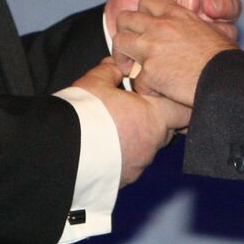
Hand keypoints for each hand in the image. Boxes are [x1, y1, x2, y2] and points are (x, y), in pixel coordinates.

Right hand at [72, 58, 189, 185]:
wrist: (61, 150)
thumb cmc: (83, 113)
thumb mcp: (96, 81)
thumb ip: (111, 70)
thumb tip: (116, 65)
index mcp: (153, 116)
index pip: (182, 110)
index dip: (175, 100)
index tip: (166, 94)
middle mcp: (152, 143)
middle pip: (168, 129)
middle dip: (157, 118)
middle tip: (139, 108)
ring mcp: (140, 163)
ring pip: (150, 146)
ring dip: (141, 136)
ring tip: (119, 128)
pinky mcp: (127, 178)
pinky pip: (134, 162)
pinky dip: (127, 153)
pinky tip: (110, 147)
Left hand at [113, 0, 238, 107]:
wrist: (223, 79)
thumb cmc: (224, 58)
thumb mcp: (210, 31)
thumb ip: (192, 26)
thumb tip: (191, 30)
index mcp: (176, 15)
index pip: (147, 1)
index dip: (143, 12)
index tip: (147, 24)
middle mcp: (160, 27)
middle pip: (125, 18)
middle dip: (126, 31)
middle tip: (132, 46)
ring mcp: (151, 49)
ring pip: (119, 42)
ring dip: (124, 56)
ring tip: (132, 68)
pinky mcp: (148, 73)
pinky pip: (135, 78)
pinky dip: (144, 86)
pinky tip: (155, 90)